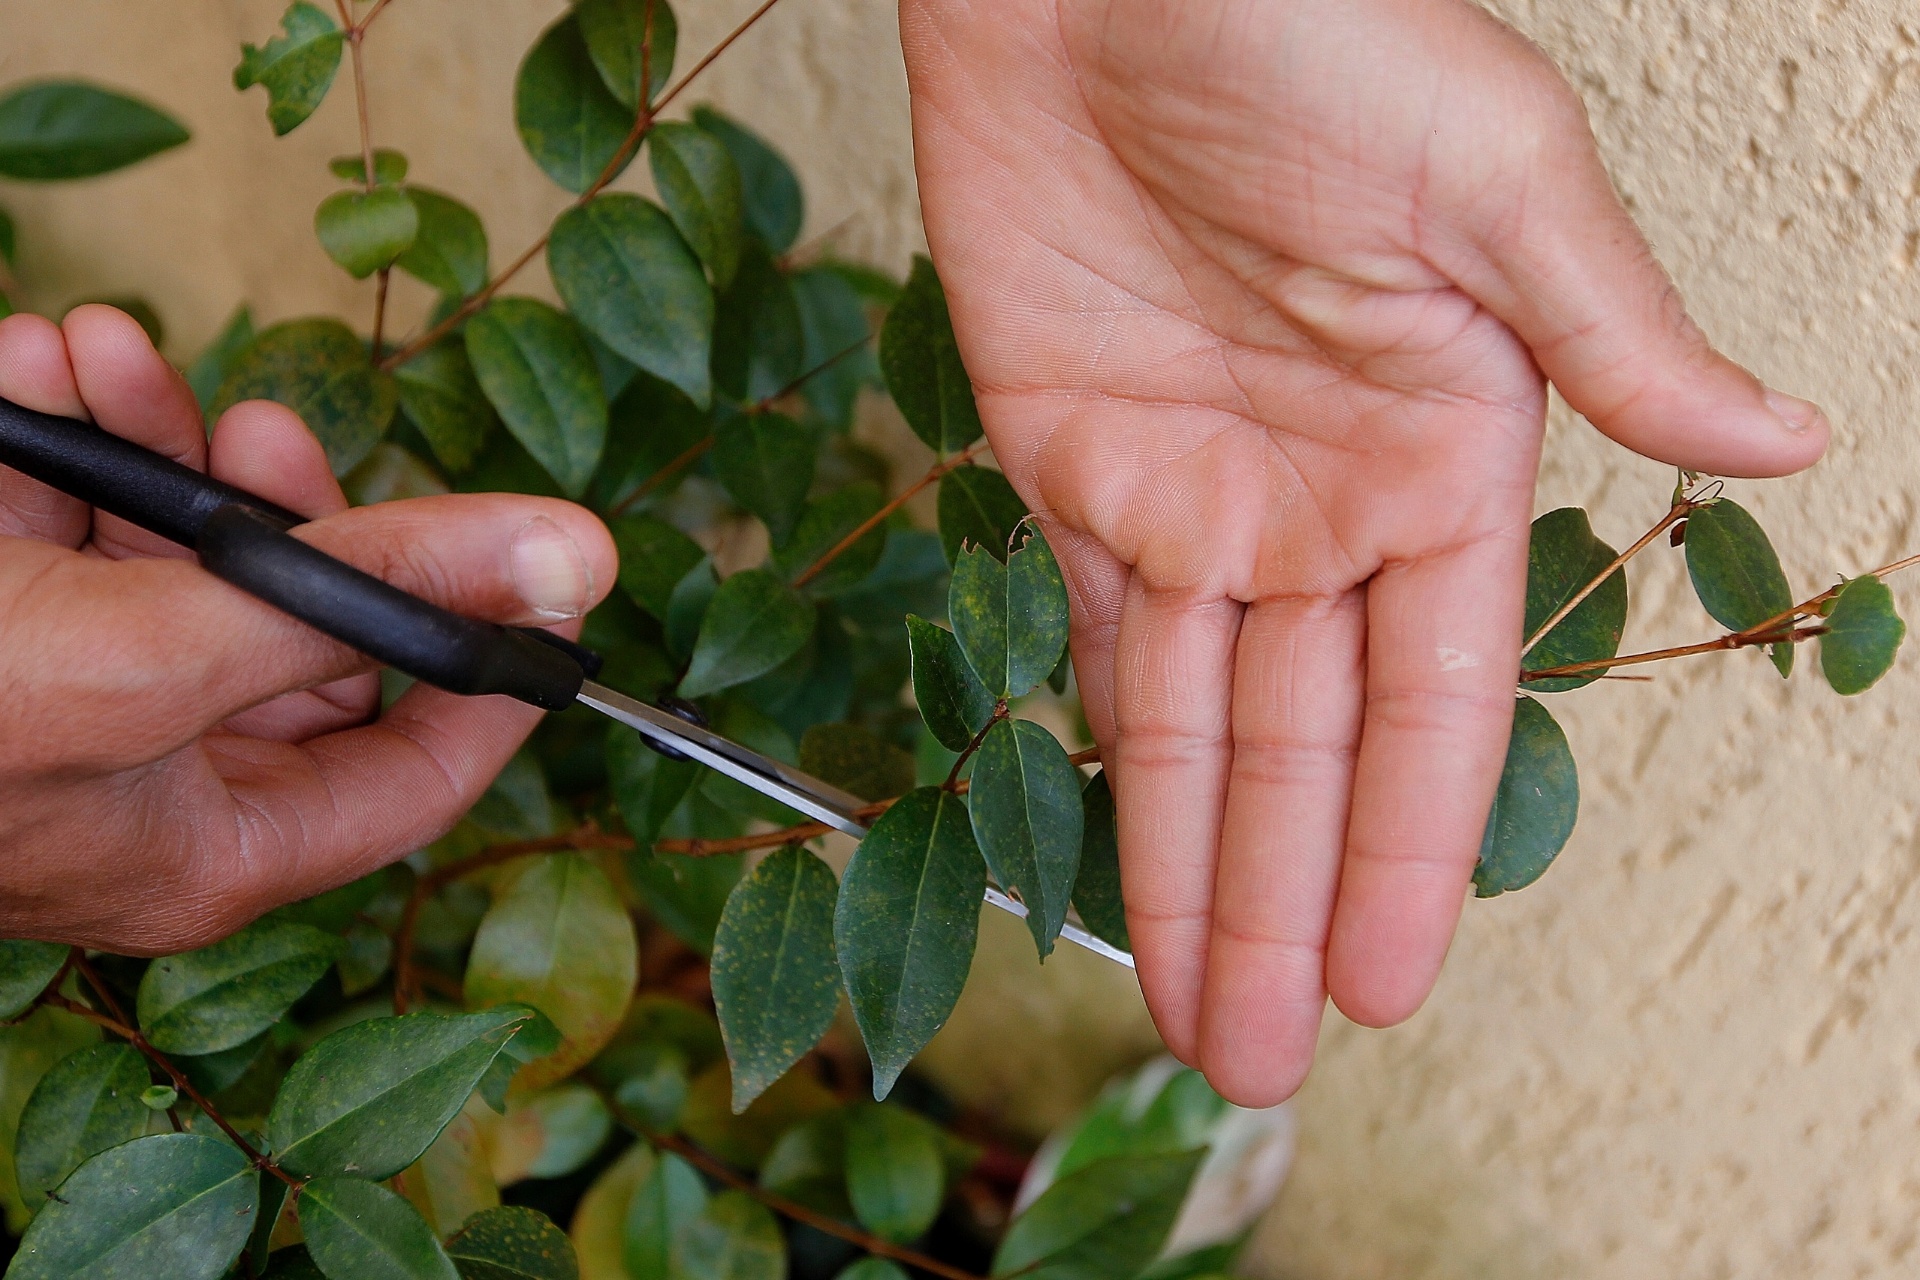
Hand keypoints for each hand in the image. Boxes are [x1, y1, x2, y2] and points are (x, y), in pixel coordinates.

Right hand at [0, 306, 614, 953]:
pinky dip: (58, 447)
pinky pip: (68, 539)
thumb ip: (369, 599)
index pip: (419, 770)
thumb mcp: (156, 648)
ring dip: (145, 444)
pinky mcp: (3, 633)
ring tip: (93, 348)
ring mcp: (75, 712)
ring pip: (177, 567)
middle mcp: (157, 789)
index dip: (492, 667)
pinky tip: (27, 364)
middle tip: (250, 421)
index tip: (538, 567)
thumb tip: (578, 560)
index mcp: (217, 844)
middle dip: (278, 507)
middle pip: (301, 640)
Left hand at [901, 0, 1828, 1102]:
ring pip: (1194, 729)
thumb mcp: (1490, 172)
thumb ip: (1610, 332)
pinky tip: (1119, 860)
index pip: (1433, 702)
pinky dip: (1102, 758)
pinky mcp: (1072, 463)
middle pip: (1306, 749)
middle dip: (1281, 904)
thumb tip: (1784, 453)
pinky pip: (1090, 645)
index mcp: (1446, 450)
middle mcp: (1325, 498)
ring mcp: (1196, 491)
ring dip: (1189, 873)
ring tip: (1190, 1020)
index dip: (1403, 847)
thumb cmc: (1301, 27)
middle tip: (1258, 1062)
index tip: (1380, 987)